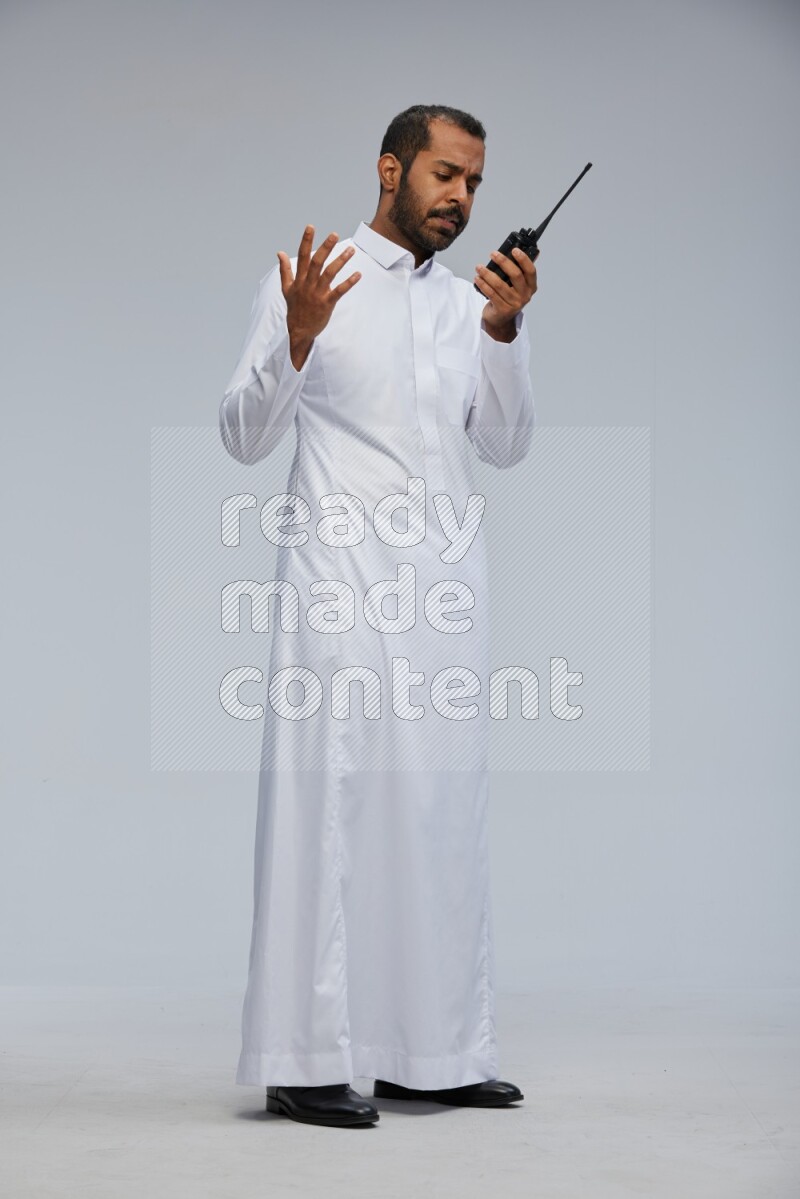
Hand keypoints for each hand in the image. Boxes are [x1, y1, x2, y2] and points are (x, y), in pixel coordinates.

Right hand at [278, 225, 360, 367]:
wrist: (299, 330)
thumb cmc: (295, 308)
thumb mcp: (286, 288)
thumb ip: (285, 269)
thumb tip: (280, 253)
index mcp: (299, 279)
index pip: (302, 256)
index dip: (306, 241)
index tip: (311, 227)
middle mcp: (307, 284)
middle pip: (316, 262)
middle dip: (325, 247)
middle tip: (334, 234)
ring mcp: (317, 294)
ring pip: (329, 274)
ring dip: (340, 261)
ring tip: (351, 250)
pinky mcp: (327, 304)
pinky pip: (339, 291)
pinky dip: (349, 283)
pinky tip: (358, 275)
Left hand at [474, 246, 537, 338]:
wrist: (500, 319)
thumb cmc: (507, 298)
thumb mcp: (516, 286)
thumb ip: (517, 270)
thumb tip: (520, 250)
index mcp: (531, 287)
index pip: (531, 271)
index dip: (524, 259)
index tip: (514, 250)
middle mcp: (525, 295)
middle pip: (516, 275)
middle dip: (503, 262)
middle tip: (493, 254)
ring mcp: (514, 304)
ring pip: (500, 284)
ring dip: (488, 274)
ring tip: (479, 267)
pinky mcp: (503, 310)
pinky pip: (491, 294)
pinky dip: (483, 284)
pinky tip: (477, 278)